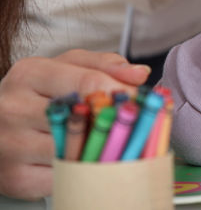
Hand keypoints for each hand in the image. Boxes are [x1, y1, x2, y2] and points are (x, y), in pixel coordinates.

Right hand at [0, 50, 149, 198]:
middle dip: (115, 121)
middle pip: (82, 117)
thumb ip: (103, 65)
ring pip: (75, 149)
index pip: (88, 82)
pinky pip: (64, 176)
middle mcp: (14, 108)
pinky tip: (91, 159)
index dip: (123, 93)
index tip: (145, 101)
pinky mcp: (15, 177)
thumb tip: (139, 74)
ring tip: (118, 140)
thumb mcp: (66, 67)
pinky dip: (84, 169)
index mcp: (30, 74)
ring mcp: (11, 145)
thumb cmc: (37, 93)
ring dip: (103, 148)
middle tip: (138, 123)